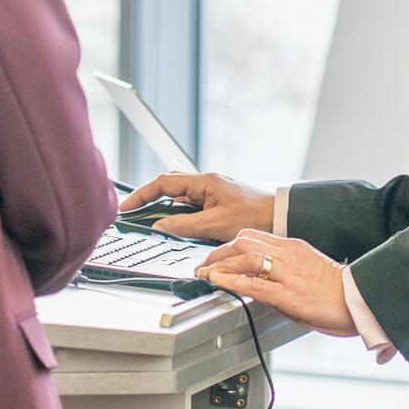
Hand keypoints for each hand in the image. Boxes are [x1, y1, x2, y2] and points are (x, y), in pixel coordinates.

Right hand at [119, 172, 273, 241]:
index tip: (127, 207)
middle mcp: (206, 183)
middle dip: (148, 199)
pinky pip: (190, 206)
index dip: (141, 195)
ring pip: (178, 197)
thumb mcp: (216, 224)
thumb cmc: (256, 215)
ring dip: (164, 208)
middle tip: (132, 213)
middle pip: (168, 186)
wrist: (281, 216)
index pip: (163, 183)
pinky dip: (179, 215)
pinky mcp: (216, 202)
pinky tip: (176, 227)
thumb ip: (185, 226)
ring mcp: (211, 192)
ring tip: (149, 222)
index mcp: (205, 182)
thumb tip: (160, 226)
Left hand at [198, 231, 354, 335]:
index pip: (252, 236)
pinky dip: (232, 281)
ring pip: (245, 258)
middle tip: (203, 264)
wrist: (359, 300)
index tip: (216, 255)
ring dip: (220, 264)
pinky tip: (219, 282)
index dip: (228, 245)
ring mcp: (288, 273)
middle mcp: (288, 254)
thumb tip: (261, 276)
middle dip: (218, 252)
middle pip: (243, 241)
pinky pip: (255, 284)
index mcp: (293, 246)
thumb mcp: (308, 269)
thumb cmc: (338, 290)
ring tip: (204, 273)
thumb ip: (285, 267)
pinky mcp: (289, 294)